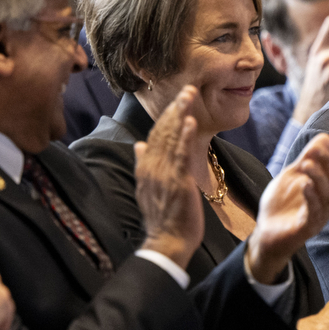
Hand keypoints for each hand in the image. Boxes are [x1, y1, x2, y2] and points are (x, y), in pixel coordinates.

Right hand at [136, 86, 204, 269]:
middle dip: (175, 108)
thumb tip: (138, 144)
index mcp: (146, 167)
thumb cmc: (162, 218)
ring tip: (188, 96)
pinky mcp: (178, 181)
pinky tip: (189, 121)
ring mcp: (164, 173)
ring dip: (181, 114)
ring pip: (172, 138)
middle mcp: (152, 166)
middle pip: (163, 131)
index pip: (155, 135)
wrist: (166, 241)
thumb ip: (143, 164)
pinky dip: (185, 137)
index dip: (166, 116)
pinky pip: (181, 155)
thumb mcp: (147, 188)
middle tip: (187, 88)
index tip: (177, 100)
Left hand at [247, 133, 328, 282]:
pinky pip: (314, 212)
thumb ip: (307, 158)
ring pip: (326, 195)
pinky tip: (305, 185)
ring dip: (318, 178)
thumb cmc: (281, 203)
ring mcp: (319, 215)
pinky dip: (311, 197)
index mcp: (324, 186)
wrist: (266, 232)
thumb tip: (324, 137)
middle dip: (328, 163)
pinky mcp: (308, 228)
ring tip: (307, 164)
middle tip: (315, 150)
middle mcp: (326, 200)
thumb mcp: (292, 175)